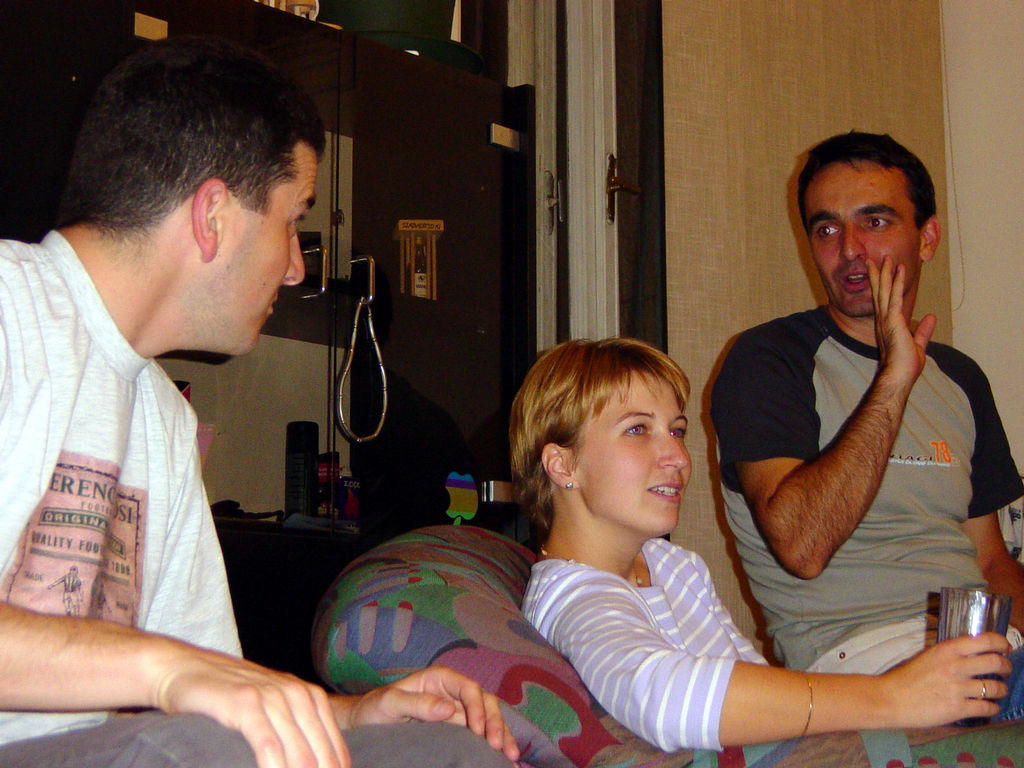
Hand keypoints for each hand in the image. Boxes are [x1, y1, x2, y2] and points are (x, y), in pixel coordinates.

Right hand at [151, 641, 348, 767]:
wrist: (184, 667)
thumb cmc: (229, 695)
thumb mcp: (272, 706)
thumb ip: (294, 729)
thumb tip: (312, 765)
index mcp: (309, 697)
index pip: (335, 746)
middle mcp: (295, 694)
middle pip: (320, 752)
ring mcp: (271, 696)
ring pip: (298, 750)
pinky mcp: (245, 702)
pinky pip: (267, 742)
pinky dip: (274, 765)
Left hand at [337, 666, 518, 762]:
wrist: (365, 723)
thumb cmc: (375, 708)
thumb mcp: (391, 703)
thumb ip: (418, 703)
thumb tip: (449, 709)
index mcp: (439, 679)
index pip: (468, 688)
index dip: (477, 708)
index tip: (478, 731)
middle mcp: (452, 692)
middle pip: (484, 702)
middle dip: (496, 723)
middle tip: (498, 747)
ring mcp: (456, 710)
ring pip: (488, 718)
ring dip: (502, 734)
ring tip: (511, 756)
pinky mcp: (456, 728)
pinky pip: (480, 733)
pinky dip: (494, 742)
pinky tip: (503, 758)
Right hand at [867, 256, 934, 382]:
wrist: (898, 376)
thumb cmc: (905, 366)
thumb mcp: (918, 345)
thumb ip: (924, 331)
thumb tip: (931, 317)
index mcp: (887, 325)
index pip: (883, 301)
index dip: (882, 286)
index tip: (882, 272)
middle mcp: (882, 320)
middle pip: (879, 292)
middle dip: (878, 275)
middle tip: (875, 259)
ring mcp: (886, 319)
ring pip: (884, 290)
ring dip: (884, 273)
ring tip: (885, 258)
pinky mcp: (893, 319)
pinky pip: (894, 296)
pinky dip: (896, 282)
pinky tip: (898, 270)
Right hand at [881, 632, 1011, 726]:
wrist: (890, 699)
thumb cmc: (905, 677)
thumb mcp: (927, 656)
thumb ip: (948, 655)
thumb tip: (970, 655)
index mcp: (947, 650)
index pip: (985, 640)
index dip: (1001, 643)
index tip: (1005, 648)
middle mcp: (956, 666)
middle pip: (996, 662)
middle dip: (1006, 666)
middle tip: (1005, 669)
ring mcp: (958, 688)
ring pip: (995, 687)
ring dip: (1001, 689)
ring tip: (998, 690)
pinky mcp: (958, 709)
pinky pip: (987, 708)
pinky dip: (993, 707)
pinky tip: (990, 706)